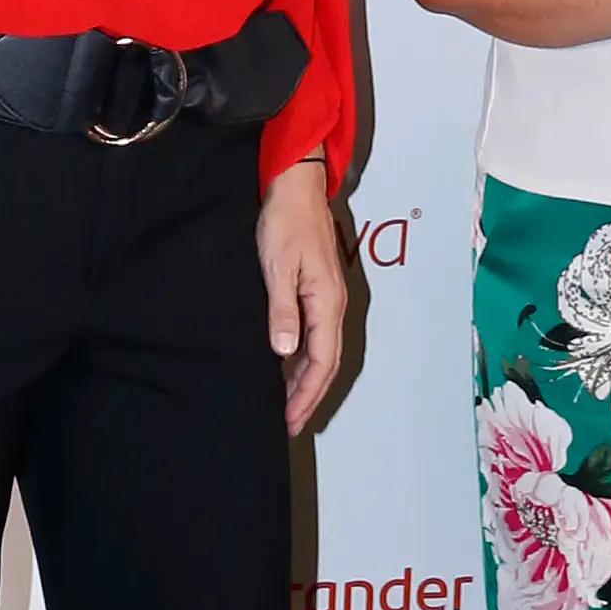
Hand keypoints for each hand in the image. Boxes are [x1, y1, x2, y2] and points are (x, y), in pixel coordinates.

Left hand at [259, 158, 348, 431]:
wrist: (296, 186)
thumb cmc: (285, 221)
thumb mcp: (277, 267)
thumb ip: (283, 310)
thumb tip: (284, 352)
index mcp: (327, 302)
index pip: (322, 361)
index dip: (306, 393)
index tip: (289, 418)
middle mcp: (333, 305)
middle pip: (327, 362)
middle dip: (309, 395)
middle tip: (289, 423)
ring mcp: (327, 298)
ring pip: (321, 350)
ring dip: (306, 379)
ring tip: (286, 403)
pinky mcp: (317, 290)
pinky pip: (314, 334)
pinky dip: (302, 357)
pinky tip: (286, 365)